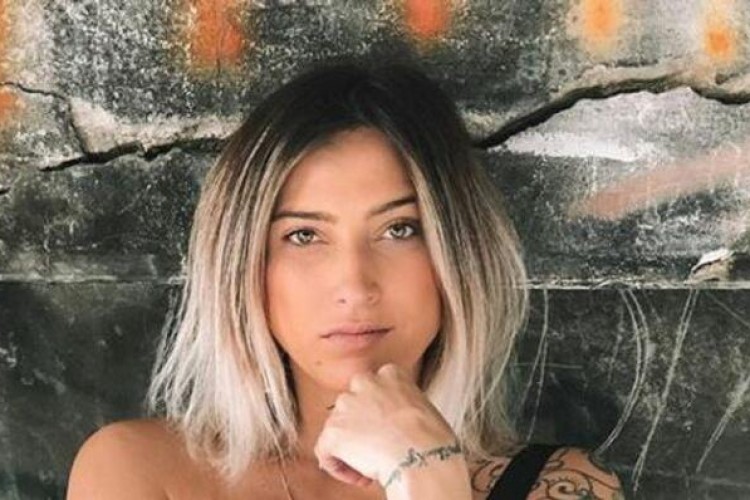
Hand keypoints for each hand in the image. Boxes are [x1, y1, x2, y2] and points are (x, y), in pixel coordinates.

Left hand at [313, 363, 461, 488]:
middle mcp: (364, 382)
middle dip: (360, 429)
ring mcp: (346, 405)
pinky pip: (326, 451)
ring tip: (372, 466)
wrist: (422, 456)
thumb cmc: (433, 439)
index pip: (373, 391)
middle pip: (352, 408)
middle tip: (376, 449)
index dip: (378, 415)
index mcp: (390, 373)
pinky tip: (360, 477)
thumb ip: (402, 405)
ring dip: (351, 449)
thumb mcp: (423, 406)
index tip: (387, 430)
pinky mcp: (333, 430)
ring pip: (338, 430)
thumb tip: (397, 421)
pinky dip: (339, 467)